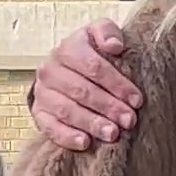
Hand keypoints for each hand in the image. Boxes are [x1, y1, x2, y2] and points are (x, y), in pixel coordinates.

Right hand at [30, 17, 141, 149]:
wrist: (65, 70)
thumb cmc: (90, 54)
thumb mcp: (99, 35)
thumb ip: (108, 33)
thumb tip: (115, 46)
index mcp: (68, 48)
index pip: (93, 66)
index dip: (117, 84)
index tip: (136, 100)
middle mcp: (50, 69)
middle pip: (82, 91)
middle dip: (108, 106)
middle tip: (129, 120)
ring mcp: (43, 93)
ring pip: (67, 110)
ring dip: (92, 123)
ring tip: (113, 134)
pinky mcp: (39, 113)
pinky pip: (50, 127)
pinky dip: (67, 136)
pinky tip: (85, 143)